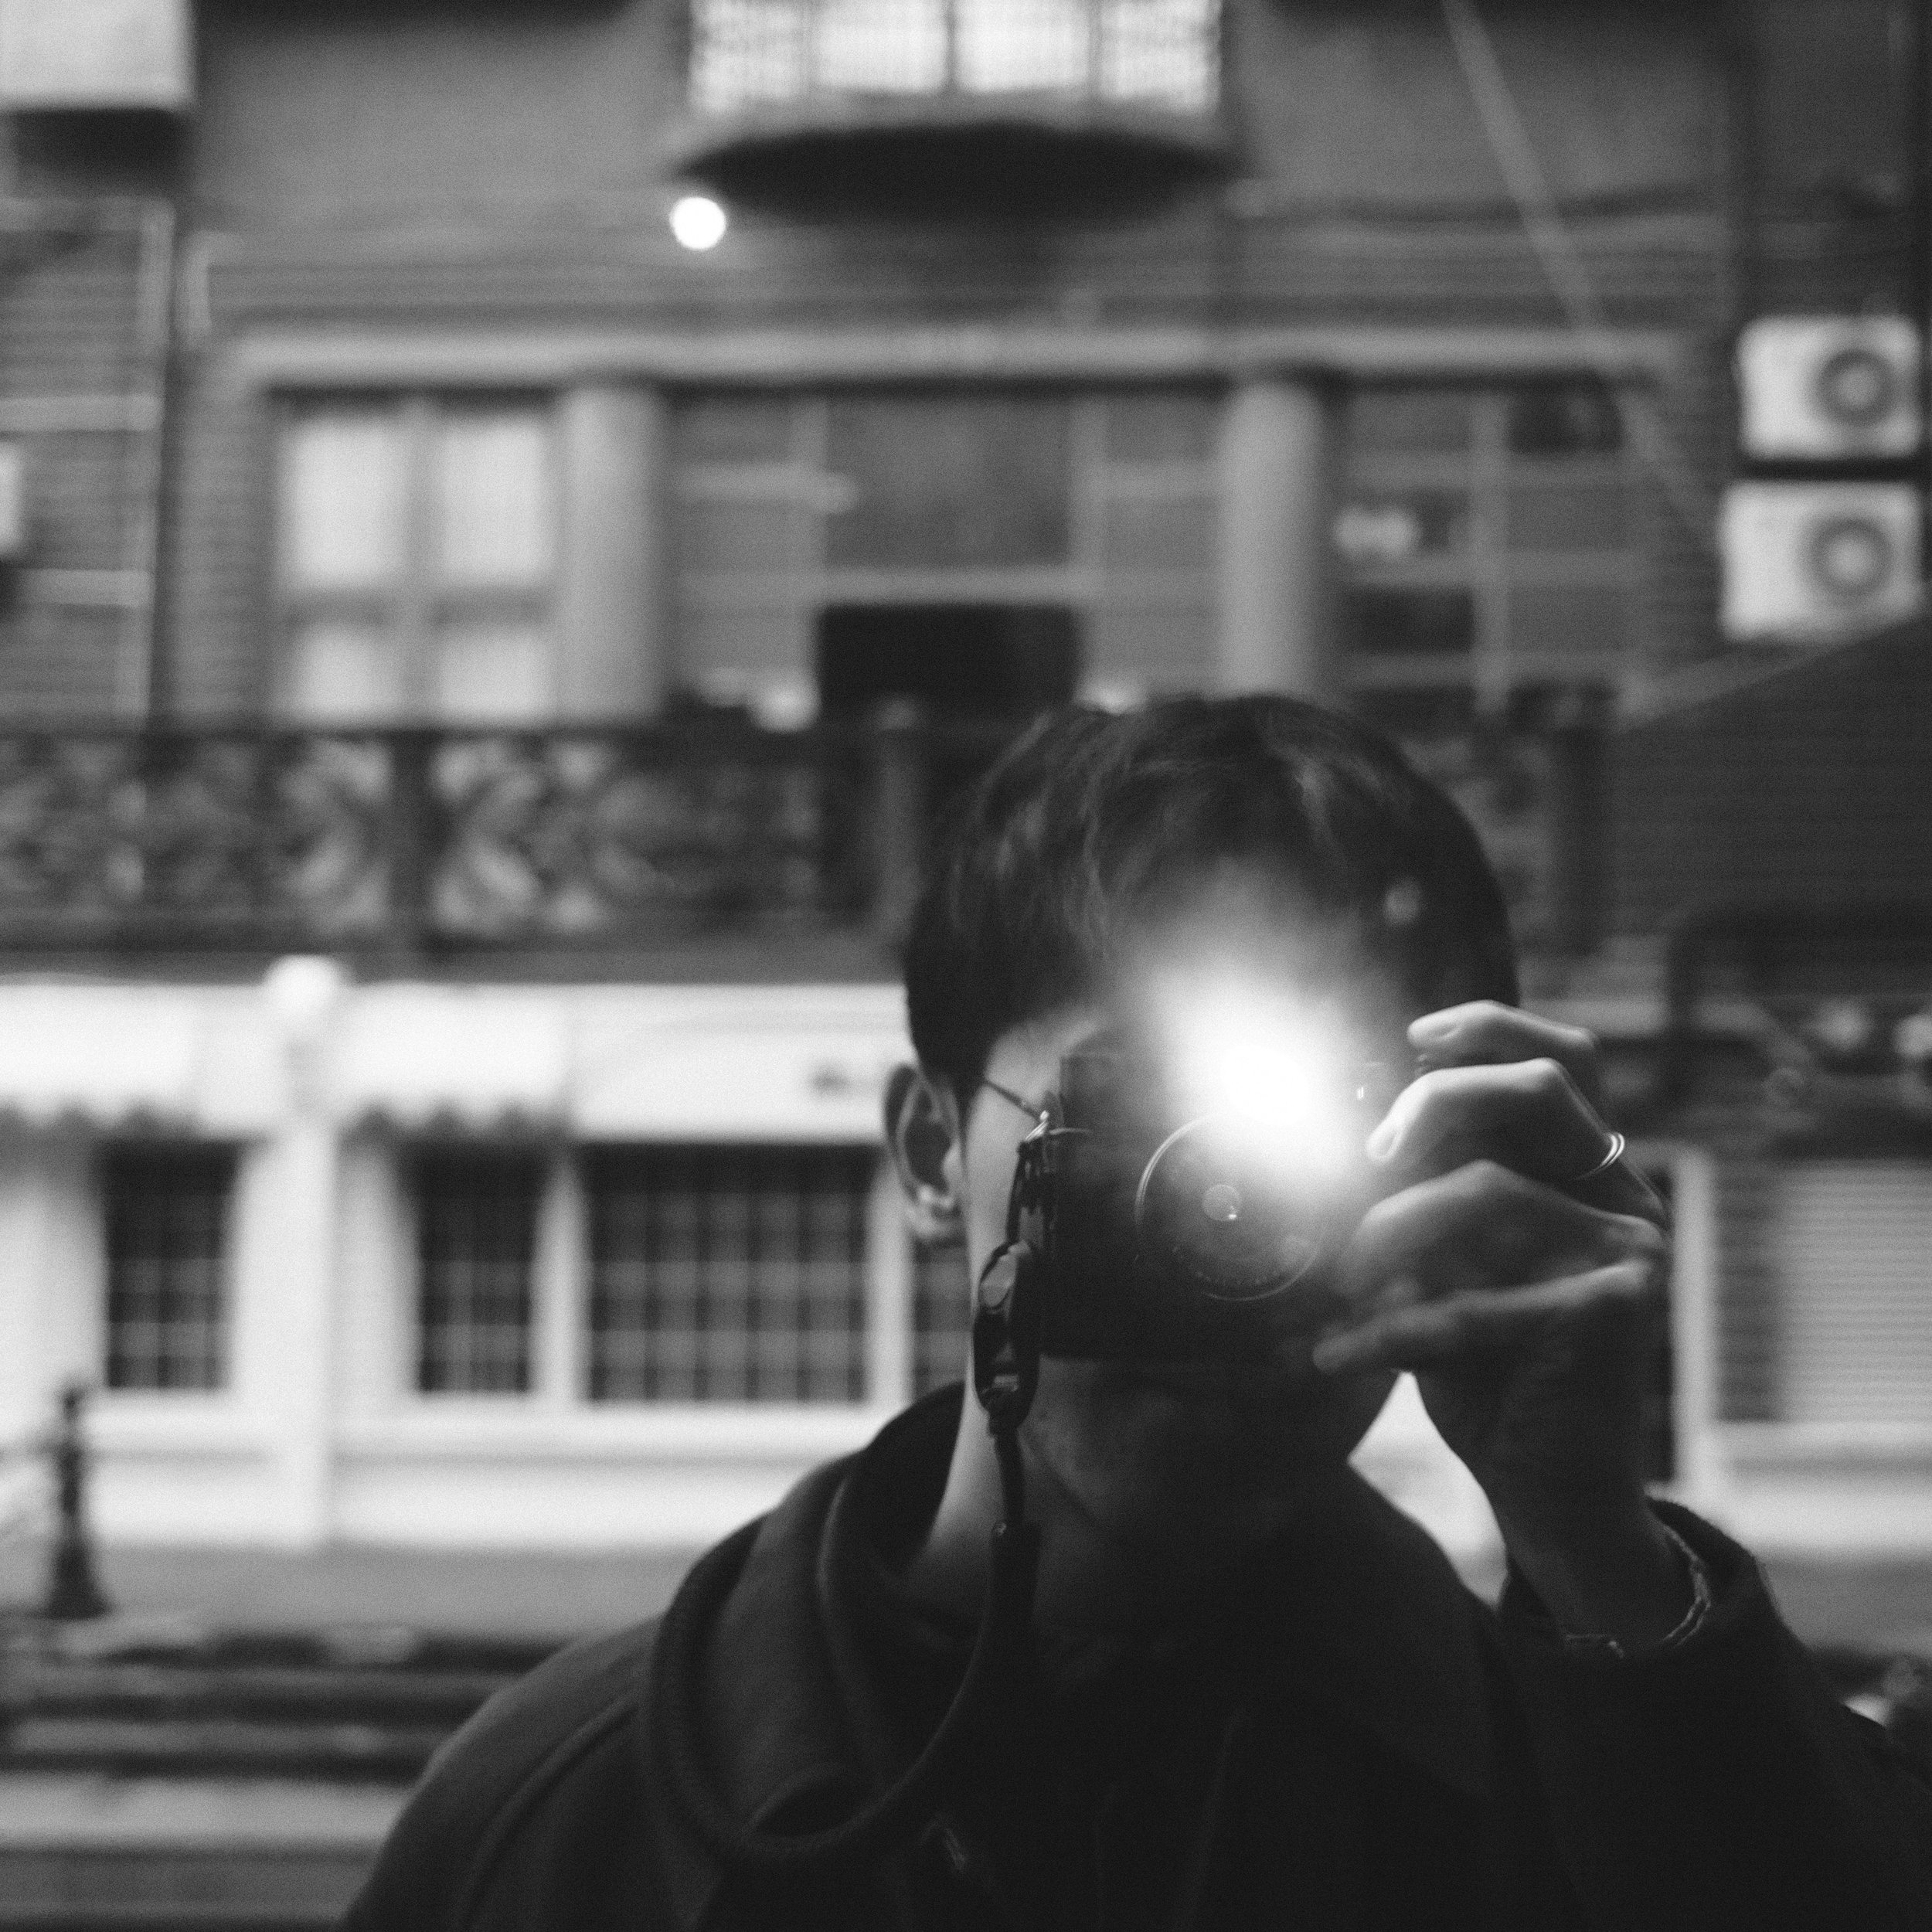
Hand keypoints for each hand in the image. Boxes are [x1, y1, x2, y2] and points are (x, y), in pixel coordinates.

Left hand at [1313, 1003, 1686, 1643]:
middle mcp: (1621, 1196)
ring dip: (1388, 1232)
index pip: (1564, 1059)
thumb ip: (1429, 1189)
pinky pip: (1476, 1299)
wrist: (1552, 1488)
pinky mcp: (1616, 1314)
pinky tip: (1334, 1356)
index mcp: (1586, 1169)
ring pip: (1489, 1190)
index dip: (1491, 1028)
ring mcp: (1630, 1251)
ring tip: (1341, 1281)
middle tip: (1373, 1152)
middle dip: (1440, 1100)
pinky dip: (1388, 1330)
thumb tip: (1345, 1128)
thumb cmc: (1486, 1363)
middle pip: (1544, 1088)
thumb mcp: (1448, 1260)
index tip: (1412, 1038)